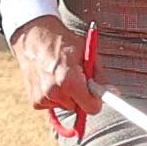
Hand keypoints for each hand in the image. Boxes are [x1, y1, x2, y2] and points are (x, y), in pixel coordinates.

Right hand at [12, 15, 99, 129]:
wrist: (33, 37)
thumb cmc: (62, 42)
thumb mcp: (86, 54)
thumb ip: (99, 76)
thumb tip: (112, 92)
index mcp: (69, 80)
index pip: (91, 108)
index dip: (96, 100)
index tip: (96, 93)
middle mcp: (54, 92)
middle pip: (79, 108)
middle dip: (81, 96)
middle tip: (76, 77)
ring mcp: (42, 98)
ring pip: (66, 106)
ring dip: (67, 96)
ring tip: (61, 75)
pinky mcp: (35, 101)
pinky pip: (53, 105)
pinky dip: (54, 96)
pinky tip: (50, 80)